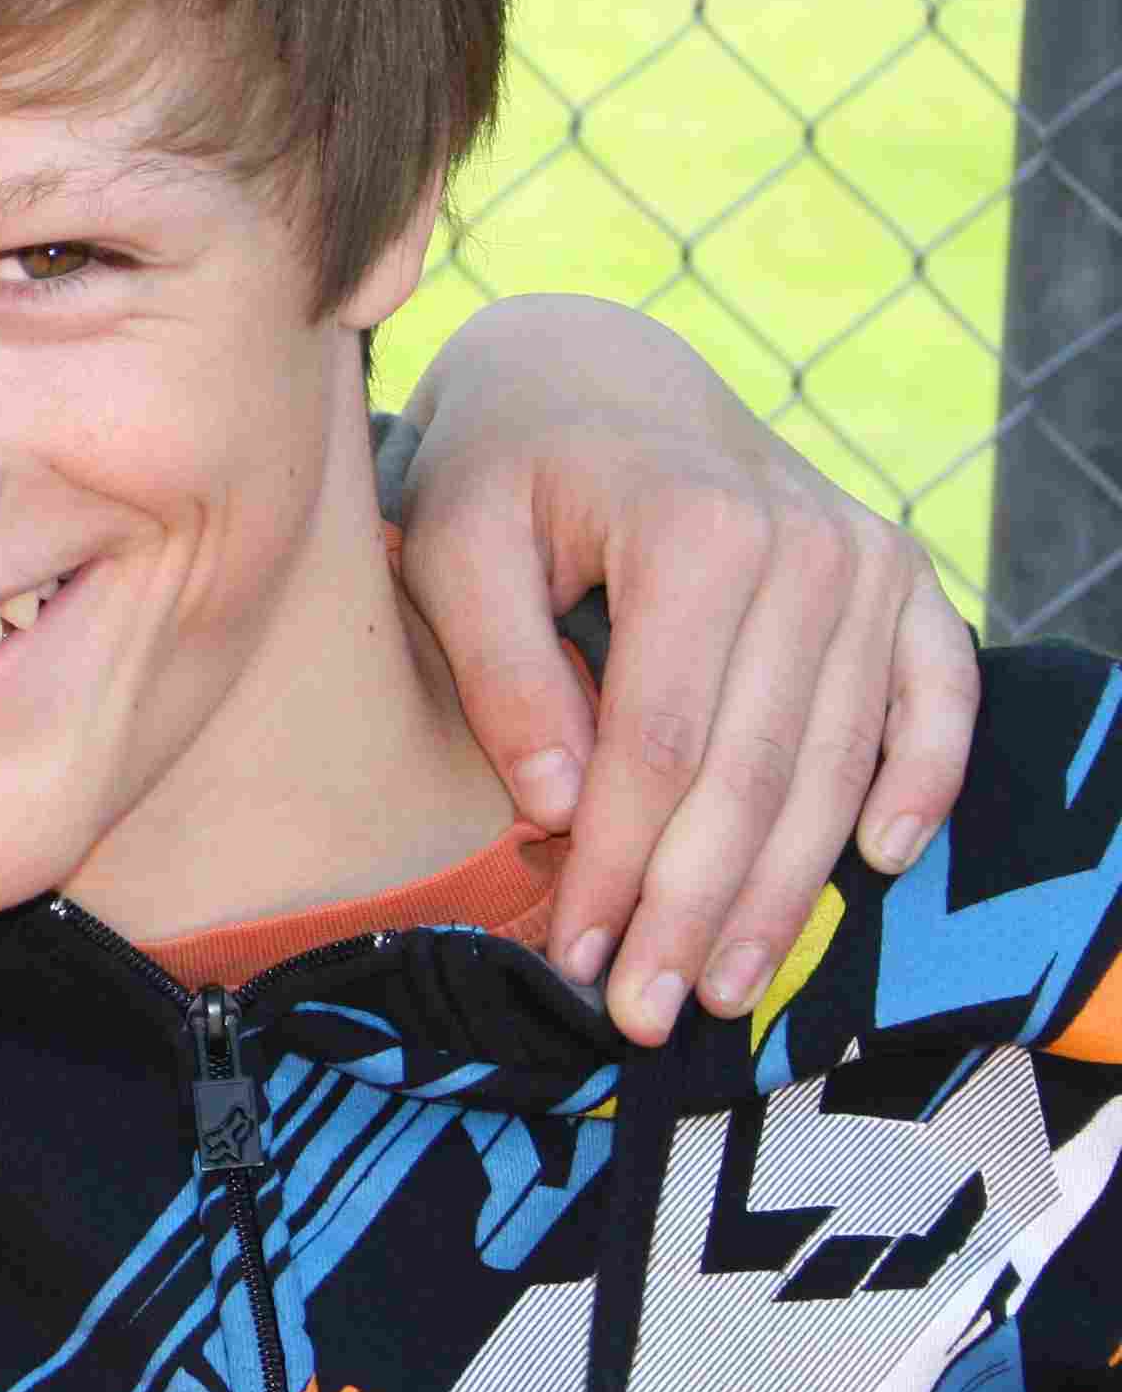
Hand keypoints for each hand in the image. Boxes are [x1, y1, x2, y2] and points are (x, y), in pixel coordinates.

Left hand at [394, 295, 975, 1044]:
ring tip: (723, 986)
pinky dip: (920, 780)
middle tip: (649, 1016)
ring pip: (837, 762)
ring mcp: (869, 557)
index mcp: (694, 528)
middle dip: (697, 908)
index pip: (659, 746)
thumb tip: (554, 804)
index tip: (575, 963)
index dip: (618, 867)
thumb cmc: (502, 467)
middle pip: (756, 772)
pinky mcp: (903, 576)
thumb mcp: (453, 541)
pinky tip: (881, 865)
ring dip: (787, 888)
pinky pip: (938, 695)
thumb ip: (497, 668)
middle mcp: (807, 543)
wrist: (593, 374)